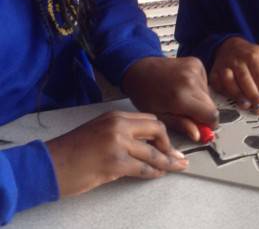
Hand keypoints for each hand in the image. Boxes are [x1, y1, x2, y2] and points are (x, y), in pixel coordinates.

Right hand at [46, 111, 186, 197]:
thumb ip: (121, 134)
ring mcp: (118, 143)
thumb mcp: (98, 131)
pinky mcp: (115, 162)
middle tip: (176, 155)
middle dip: (169, 143)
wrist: (49, 164)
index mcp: (114, 116)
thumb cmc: (70, 151)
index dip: (162, 132)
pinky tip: (159, 174)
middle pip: (157, 129)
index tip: (168, 142)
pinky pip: (144, 168)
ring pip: (154, 152)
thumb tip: (144, 145)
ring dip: (168, 161)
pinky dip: (154, 172)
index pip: (149, 119)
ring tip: (177, 166)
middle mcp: (118, 126)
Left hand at [122, 57, 218, 141]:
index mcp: (181, 96)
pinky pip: (205, 83)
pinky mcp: (196, 63)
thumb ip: (181, 125)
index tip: (202, 127)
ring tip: (181, 97)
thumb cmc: (145, 93)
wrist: (140, 69)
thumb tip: (198, 134)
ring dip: (199, 100)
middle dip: (202, 113)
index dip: (208, 124)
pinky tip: (183, 87)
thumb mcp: (159, 116)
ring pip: (208, 94)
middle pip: (211, 105)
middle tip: (186, 113)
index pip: (211, 115)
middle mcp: (191, 81)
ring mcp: (195, 69)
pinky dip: (197, 88)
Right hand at [210, 37, 258, 113]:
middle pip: (245, 79)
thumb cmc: (251, 56)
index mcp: (252, 55)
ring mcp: (223, 66)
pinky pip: (218, 85)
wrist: (230, 47)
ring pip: (229, 81)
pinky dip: (225, 94)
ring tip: (246, 105)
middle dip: (253, 95)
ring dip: (238, 95)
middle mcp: (237, 59)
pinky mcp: (214, 74)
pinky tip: (232, 102)